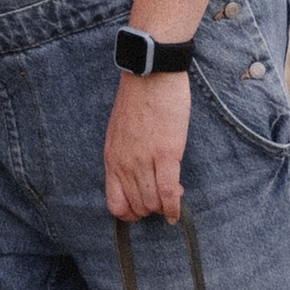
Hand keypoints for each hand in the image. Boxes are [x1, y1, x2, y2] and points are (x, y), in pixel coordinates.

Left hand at [104, 70, 191, 222]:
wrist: (151, 75)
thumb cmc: (139, 99)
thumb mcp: (120, 132)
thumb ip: (126, 156)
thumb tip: (140, 177)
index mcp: (112, 158)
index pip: (115, 204)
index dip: (131, 214)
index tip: (144, 208)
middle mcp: (125, 164)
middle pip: (137, 207)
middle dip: (152, 210)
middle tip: (163, 199)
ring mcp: (144, 160)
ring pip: (153, 203)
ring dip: (164, 208)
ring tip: (173, 198)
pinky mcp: (165, 154)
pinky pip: (168, 193)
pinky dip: (174, 207)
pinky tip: (178, 212)